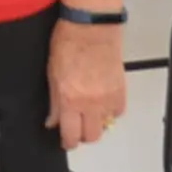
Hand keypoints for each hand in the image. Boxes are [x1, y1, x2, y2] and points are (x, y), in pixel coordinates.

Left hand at [47, 17, 126, 149]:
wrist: (91, 28)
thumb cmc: (68, 42)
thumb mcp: (51, 74)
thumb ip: (53, 101)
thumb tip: (52, 119)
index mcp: (69, 99)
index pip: (70, 134)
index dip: (67, 142)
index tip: (65, 142)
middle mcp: (90, 103)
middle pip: (91, 136)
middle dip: (82, 136)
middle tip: (75, 129)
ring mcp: (108, 99)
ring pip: (105, 126)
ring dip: (96, 124)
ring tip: (87, 113)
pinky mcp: (121, 92)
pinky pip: (118, 113)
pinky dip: (110, 112)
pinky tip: (102, 103)